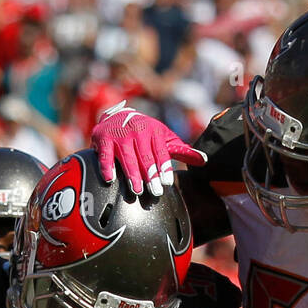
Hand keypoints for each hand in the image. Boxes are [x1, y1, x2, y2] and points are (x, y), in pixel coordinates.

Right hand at [92, 102, 206, 197]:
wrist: (118, 115)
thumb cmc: (145, 132)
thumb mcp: (164, 138)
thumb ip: (182, 150)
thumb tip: (204, 160)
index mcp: (154, 131)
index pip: (160, 152)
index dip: (164, 168)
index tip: (167, 183)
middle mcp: (137, 130)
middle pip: (145, 157)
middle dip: (150, 175)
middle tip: (155, 192)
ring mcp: (119, 134)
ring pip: (127, 157)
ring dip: (132, 174)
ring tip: (137, 190)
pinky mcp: (103, 137)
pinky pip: (105, 155)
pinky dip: (107, 167)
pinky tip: (110, 179)